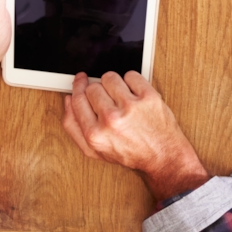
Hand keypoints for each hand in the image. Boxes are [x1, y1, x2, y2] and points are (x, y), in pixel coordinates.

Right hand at [63, 71, 208, 199]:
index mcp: (95, 134)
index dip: (78, 87)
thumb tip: (69, 100)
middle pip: (92, 88)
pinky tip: (134, 94)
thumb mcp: (95, 150)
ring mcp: (131, 107)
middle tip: (108, 99)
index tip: (81, 80)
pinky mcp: (148, 97)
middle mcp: (111, 120)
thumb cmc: (131, 154)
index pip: (77, 99)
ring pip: (110, 77)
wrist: (162, 155)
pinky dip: (132, 82)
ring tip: (121, 96)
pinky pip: (131, 75)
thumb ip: (74, 127)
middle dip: (98, 91)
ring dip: (114, 84)